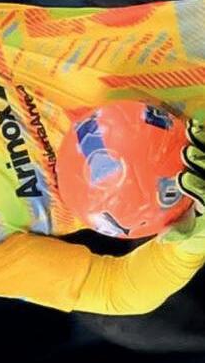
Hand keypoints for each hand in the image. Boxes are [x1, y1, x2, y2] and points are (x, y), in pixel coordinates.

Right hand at [161, 120, 204, 246]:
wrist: (202, 211)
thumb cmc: (198, 225)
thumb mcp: (190, 232)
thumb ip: (179, 232)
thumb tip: (161, 236)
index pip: (204, 197)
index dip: (197, 188)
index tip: (182, 179)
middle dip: (200, 163)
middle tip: (186, 153)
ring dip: (202, 144)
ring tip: (189, 132)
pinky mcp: (204, 162)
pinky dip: (202, 136)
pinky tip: (191, 125)